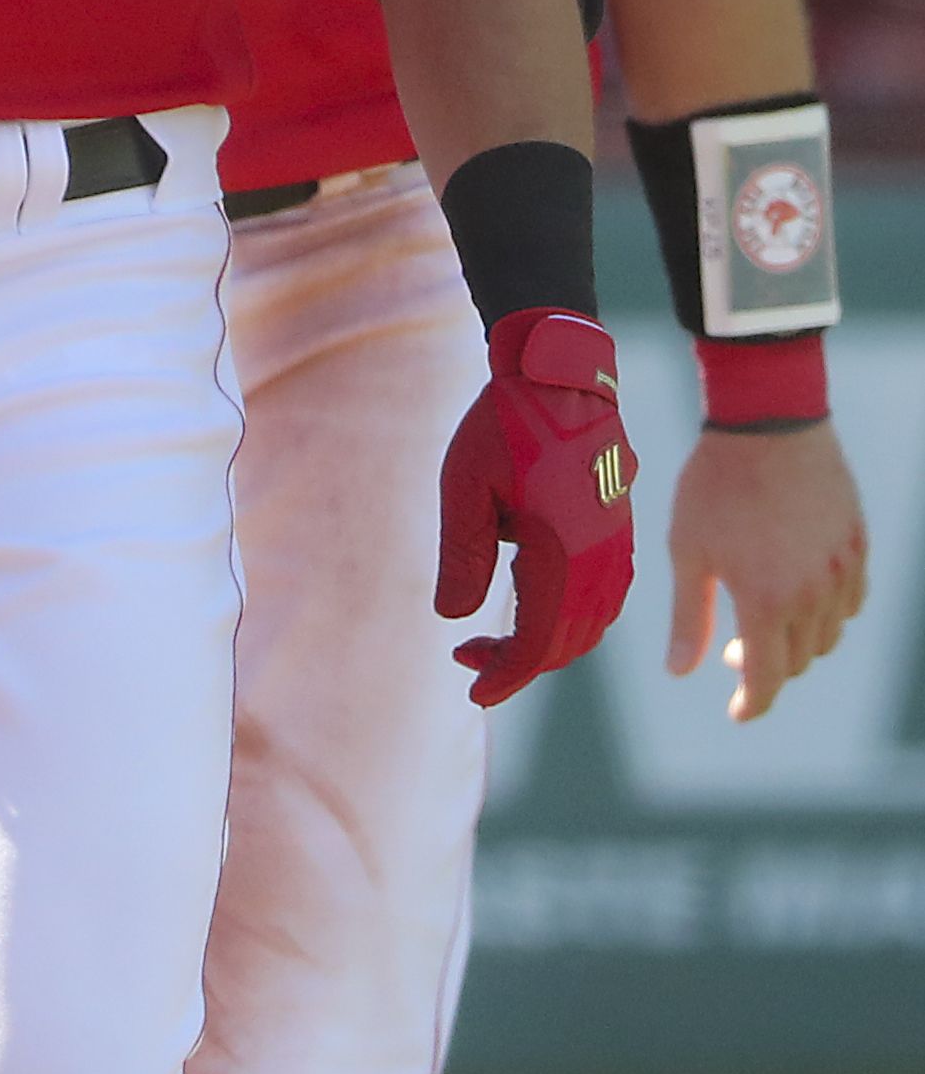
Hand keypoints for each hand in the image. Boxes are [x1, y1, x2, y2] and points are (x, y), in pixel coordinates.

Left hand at [436, 308, 636, 706]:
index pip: (539, 643)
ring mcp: (617, 550)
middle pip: (566, 644)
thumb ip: (462, 556)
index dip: (506, 676)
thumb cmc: (504, 427)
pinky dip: (570, 621)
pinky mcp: (619, 536)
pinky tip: (531, 609)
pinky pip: (603, 600)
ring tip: (490, 641)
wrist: (563, 381)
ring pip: (589, 627)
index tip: (473, 692)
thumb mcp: (464, 488)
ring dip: (545, 645)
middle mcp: (602, 562)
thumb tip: (454, 618)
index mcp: (564, 556)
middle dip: (517, 664)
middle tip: (467, 660)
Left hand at [667, 420, 868, 721]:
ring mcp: (843, 570)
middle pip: (799, 659)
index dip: (753, 703)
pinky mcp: (858, 546)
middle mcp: (814, 594)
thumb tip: (680, 672)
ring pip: (829, 634)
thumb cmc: (714, 487)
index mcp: (768, 600)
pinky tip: (801, 598)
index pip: (768, 677)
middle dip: (767, 667)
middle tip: (733, 653)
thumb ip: (688, 617)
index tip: (739, 712)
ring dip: (798, 643)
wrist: (766, 426)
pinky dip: (828, 614)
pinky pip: (852, 601)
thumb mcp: (688, 551)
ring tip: (764, 625)